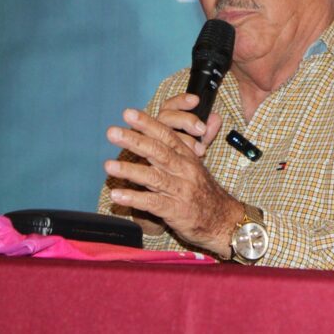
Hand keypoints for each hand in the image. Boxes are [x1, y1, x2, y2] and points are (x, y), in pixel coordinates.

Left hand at [105, 108, 243, 258]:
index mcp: (187, 157)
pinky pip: (153, 203)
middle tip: (113, 132)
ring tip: (108, 165)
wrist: (224, 220)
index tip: (128, 113)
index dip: (148, 123)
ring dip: (130, 170)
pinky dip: (135, 198)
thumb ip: (190, 144)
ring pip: (154, 177)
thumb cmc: (205, 192)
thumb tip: (211, 116)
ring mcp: (180, 190)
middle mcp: (184, 170)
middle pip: (158, 151)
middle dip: (134, 140)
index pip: (167, 135)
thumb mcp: (198, 165)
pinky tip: (117, 195)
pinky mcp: (176, 211)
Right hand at [154, 92, 223, 155]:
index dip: (182, 100)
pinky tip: (189, 158)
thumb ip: (208, 129)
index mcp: (168, 118)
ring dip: (184, 140)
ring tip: (200, 150)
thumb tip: (216, 118)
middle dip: (186, 120)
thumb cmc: (187, 150)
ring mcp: (153, 139)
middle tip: (202, 129)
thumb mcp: (200, 139)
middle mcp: (158, 126)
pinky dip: (178, 154)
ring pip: (163, 134)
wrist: (177, 170)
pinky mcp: (153, 154)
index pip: (171, 104)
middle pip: (166, 116)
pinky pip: (163, 151)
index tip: (196, 100)